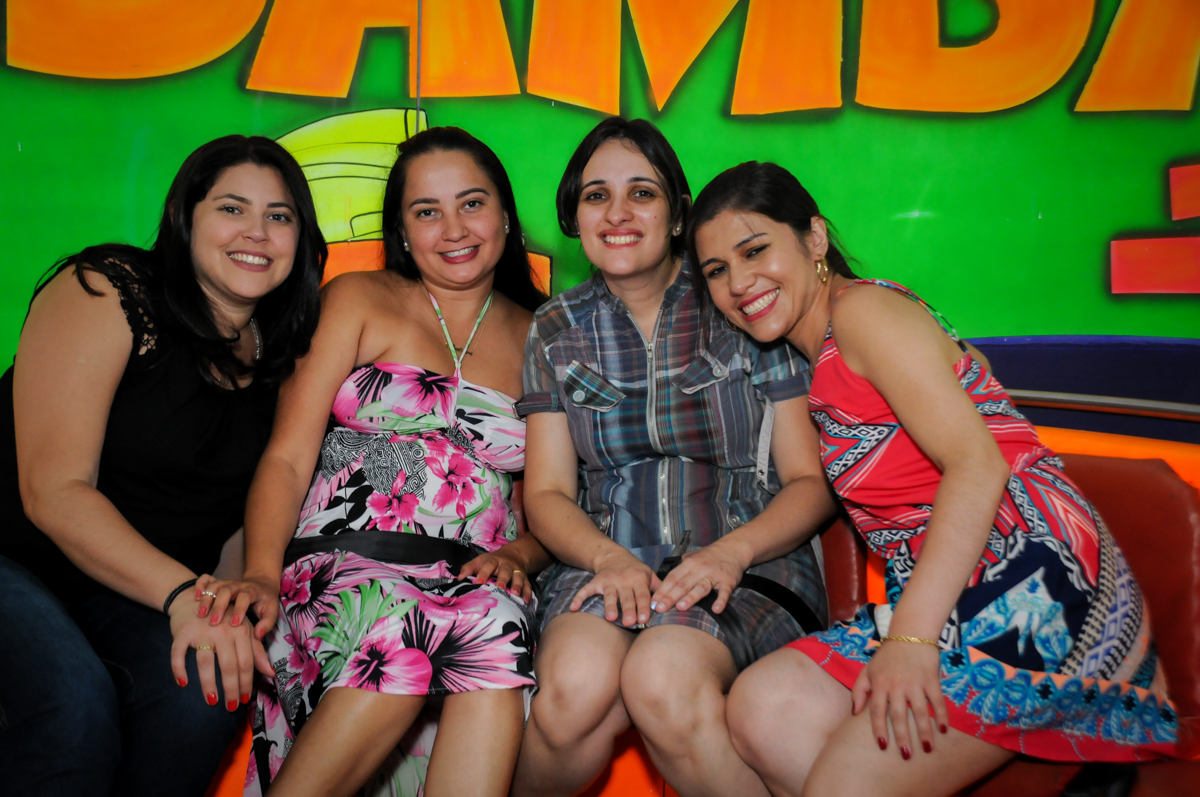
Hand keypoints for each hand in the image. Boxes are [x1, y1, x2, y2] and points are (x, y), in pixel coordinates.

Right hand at [168, 594, 273, 710]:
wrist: (194, 598)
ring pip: (206, 662)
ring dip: (209, 684)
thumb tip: (271, 673)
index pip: (246, 662)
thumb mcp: (244, 630)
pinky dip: (179, 668)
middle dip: (231, 688)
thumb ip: (257, 651)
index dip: (246, 682)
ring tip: (212, 701)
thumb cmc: (224, 618)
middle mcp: (223, 631)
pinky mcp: (182, 632)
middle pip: (229, 665)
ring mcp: (201, 632)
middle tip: (231, 706)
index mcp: (241, 631)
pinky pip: (178, 653)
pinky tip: (183, 683)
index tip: (244, 699)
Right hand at [194, 573, 279, 641]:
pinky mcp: (218, 582)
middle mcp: (238, 585)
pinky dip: (200, 585)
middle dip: (219, 606)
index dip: (239, 609)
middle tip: (214, 623)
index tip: (234, 624)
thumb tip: (258, 635)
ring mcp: (227, 582)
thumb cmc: (265, 602)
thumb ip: (267, 623)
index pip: (245, 597)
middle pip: (227, 590)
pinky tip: (195, 597)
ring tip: (200, 615)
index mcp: (252, 591)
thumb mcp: (271, 611)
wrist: (261, 584)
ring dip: (207, 599)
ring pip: (215, 585)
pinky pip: (206, 578)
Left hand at [458, 546, 532, 601]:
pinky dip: (528, 593)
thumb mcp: (480, 561)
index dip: (484, 573)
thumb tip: (459, 578)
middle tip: (500, 587)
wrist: (514, 555)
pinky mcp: (525, 578)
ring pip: (519, 577)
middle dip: (503, 579)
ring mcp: (517, 571)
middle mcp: (507, 565)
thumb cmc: (492, 562)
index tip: (478, 582)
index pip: (489, 565)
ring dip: (517, 585)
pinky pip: (528, 585)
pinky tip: (526, 602)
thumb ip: (469, 568)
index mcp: (494, 560)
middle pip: (506, 571)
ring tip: (515, 595)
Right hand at [570, 549, 660, 627]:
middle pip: (626, 597)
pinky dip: (579, 598)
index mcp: (639, 579)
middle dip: (628, 609)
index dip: (643, 606)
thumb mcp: (649, 575)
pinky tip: (574, 608)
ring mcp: (609, 581)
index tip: (644, 618)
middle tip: (630, 622)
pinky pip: (586, 590)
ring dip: (609, 606)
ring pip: (609, 595)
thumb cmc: (635, 570)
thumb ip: (659, 588)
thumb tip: (672, 603)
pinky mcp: (596, 582)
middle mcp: (624, 580)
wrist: (613, 556)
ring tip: (610, 617)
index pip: (642, 595)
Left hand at [649, 539, 749, 614]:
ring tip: (680, 607)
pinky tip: (715, 609)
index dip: (662, 590)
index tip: (653, 602)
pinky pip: (724, 593)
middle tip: (660, 608)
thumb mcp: (692, 556)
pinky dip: (720, 601)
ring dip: (690, 598)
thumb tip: (666, 579)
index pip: (672, 578)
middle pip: (683, 584)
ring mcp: (714, 575)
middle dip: (670, 597)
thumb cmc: (710, 555)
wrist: (733, 549)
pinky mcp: (728, 581)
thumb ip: (680, 566)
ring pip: (700, 588)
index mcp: (689, 563)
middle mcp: (700, 569)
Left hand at [852, 638, 948, 757]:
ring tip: (927, 748)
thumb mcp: (868, 670)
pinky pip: (937, 701)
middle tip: (906, 755)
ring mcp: (915, 682)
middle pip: (899, 715)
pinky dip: (942, 716)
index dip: (879, 730)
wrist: (910, 634)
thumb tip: (855, 713)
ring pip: (920, 711)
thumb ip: (859, 690)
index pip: (877, 711)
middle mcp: (897, 685)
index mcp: (879, 684)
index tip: (882, 746)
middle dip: (902, 736)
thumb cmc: (887, 656)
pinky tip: (944, 730)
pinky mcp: (932, 679)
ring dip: (924, 731)